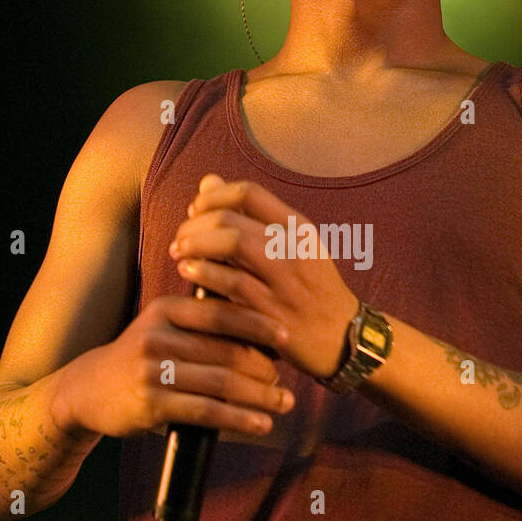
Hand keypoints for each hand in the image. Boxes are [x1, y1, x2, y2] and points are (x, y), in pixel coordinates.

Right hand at [52, 290, 295, 438]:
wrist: (89, 389)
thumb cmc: (141, 357)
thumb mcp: (162, 326)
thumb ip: (202, 323)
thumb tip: (264, 329)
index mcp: (166, 309)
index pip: (222, 314)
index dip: (259, 325)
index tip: (287, 336)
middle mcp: (158, 335)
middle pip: (227, 351)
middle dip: (264, 368)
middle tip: (285, 381)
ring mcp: (153, 370)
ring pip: (222, 382)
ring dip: (260, 396)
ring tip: (284, 403)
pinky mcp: (152, 404)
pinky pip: (207, 411)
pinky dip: (240, 418)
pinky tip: (261, 424)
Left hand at [170, 174, 359, 380]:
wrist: (343, 338)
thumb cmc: (310, 289)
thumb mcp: (292, 246)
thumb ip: (249, 216)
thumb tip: (207, 182)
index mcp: (300, 228)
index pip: (249, 193)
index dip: (213, 197)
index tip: (196, 211)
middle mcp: (295, 249)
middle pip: (233, 218)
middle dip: (195, 224)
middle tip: (180, 237)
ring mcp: (286, 281)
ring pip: (232, 245)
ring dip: (195, 245)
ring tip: (179, 252)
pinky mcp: (273, 312)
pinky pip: (231, 284)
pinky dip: (204, 273)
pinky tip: (189, 272)